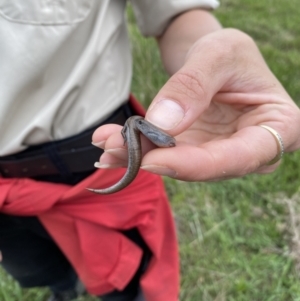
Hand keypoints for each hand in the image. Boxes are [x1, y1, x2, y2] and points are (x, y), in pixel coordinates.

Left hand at [92, 29, 299, 180]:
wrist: (217, 62)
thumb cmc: (231, 54)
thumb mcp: (218, 53)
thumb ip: (194, 85)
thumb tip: (163, 123)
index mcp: (278, 127)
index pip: (242, 157)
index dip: (198, 165)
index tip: (154, 161)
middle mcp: (249, 149)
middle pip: (204, 166)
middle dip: (157, 159)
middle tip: (114, 147)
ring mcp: (220, 153)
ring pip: (179, 164)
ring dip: (139, 155)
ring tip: (106, 142)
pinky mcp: (195, 151)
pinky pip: (166, 155)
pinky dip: (137, 150)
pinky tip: (110, 144)